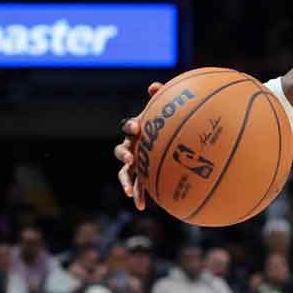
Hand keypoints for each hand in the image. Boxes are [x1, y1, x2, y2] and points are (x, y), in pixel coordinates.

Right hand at [116, 81, 164, 209]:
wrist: (173, 142)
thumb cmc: (168, 125)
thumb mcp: (166, 113)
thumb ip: (162, 99)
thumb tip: (154, 85)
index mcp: (137, 132)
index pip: (129, 127)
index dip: (131, 127)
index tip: (138, 128)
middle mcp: (131, 147)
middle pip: (120, 151)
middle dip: (123, 154)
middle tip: (130, 158)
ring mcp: (134, 164)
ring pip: (123, 173)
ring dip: (125, 181)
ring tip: (128, 191)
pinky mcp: (141, 177)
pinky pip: (137, 187)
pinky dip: (137, 195)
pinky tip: (141, 206)